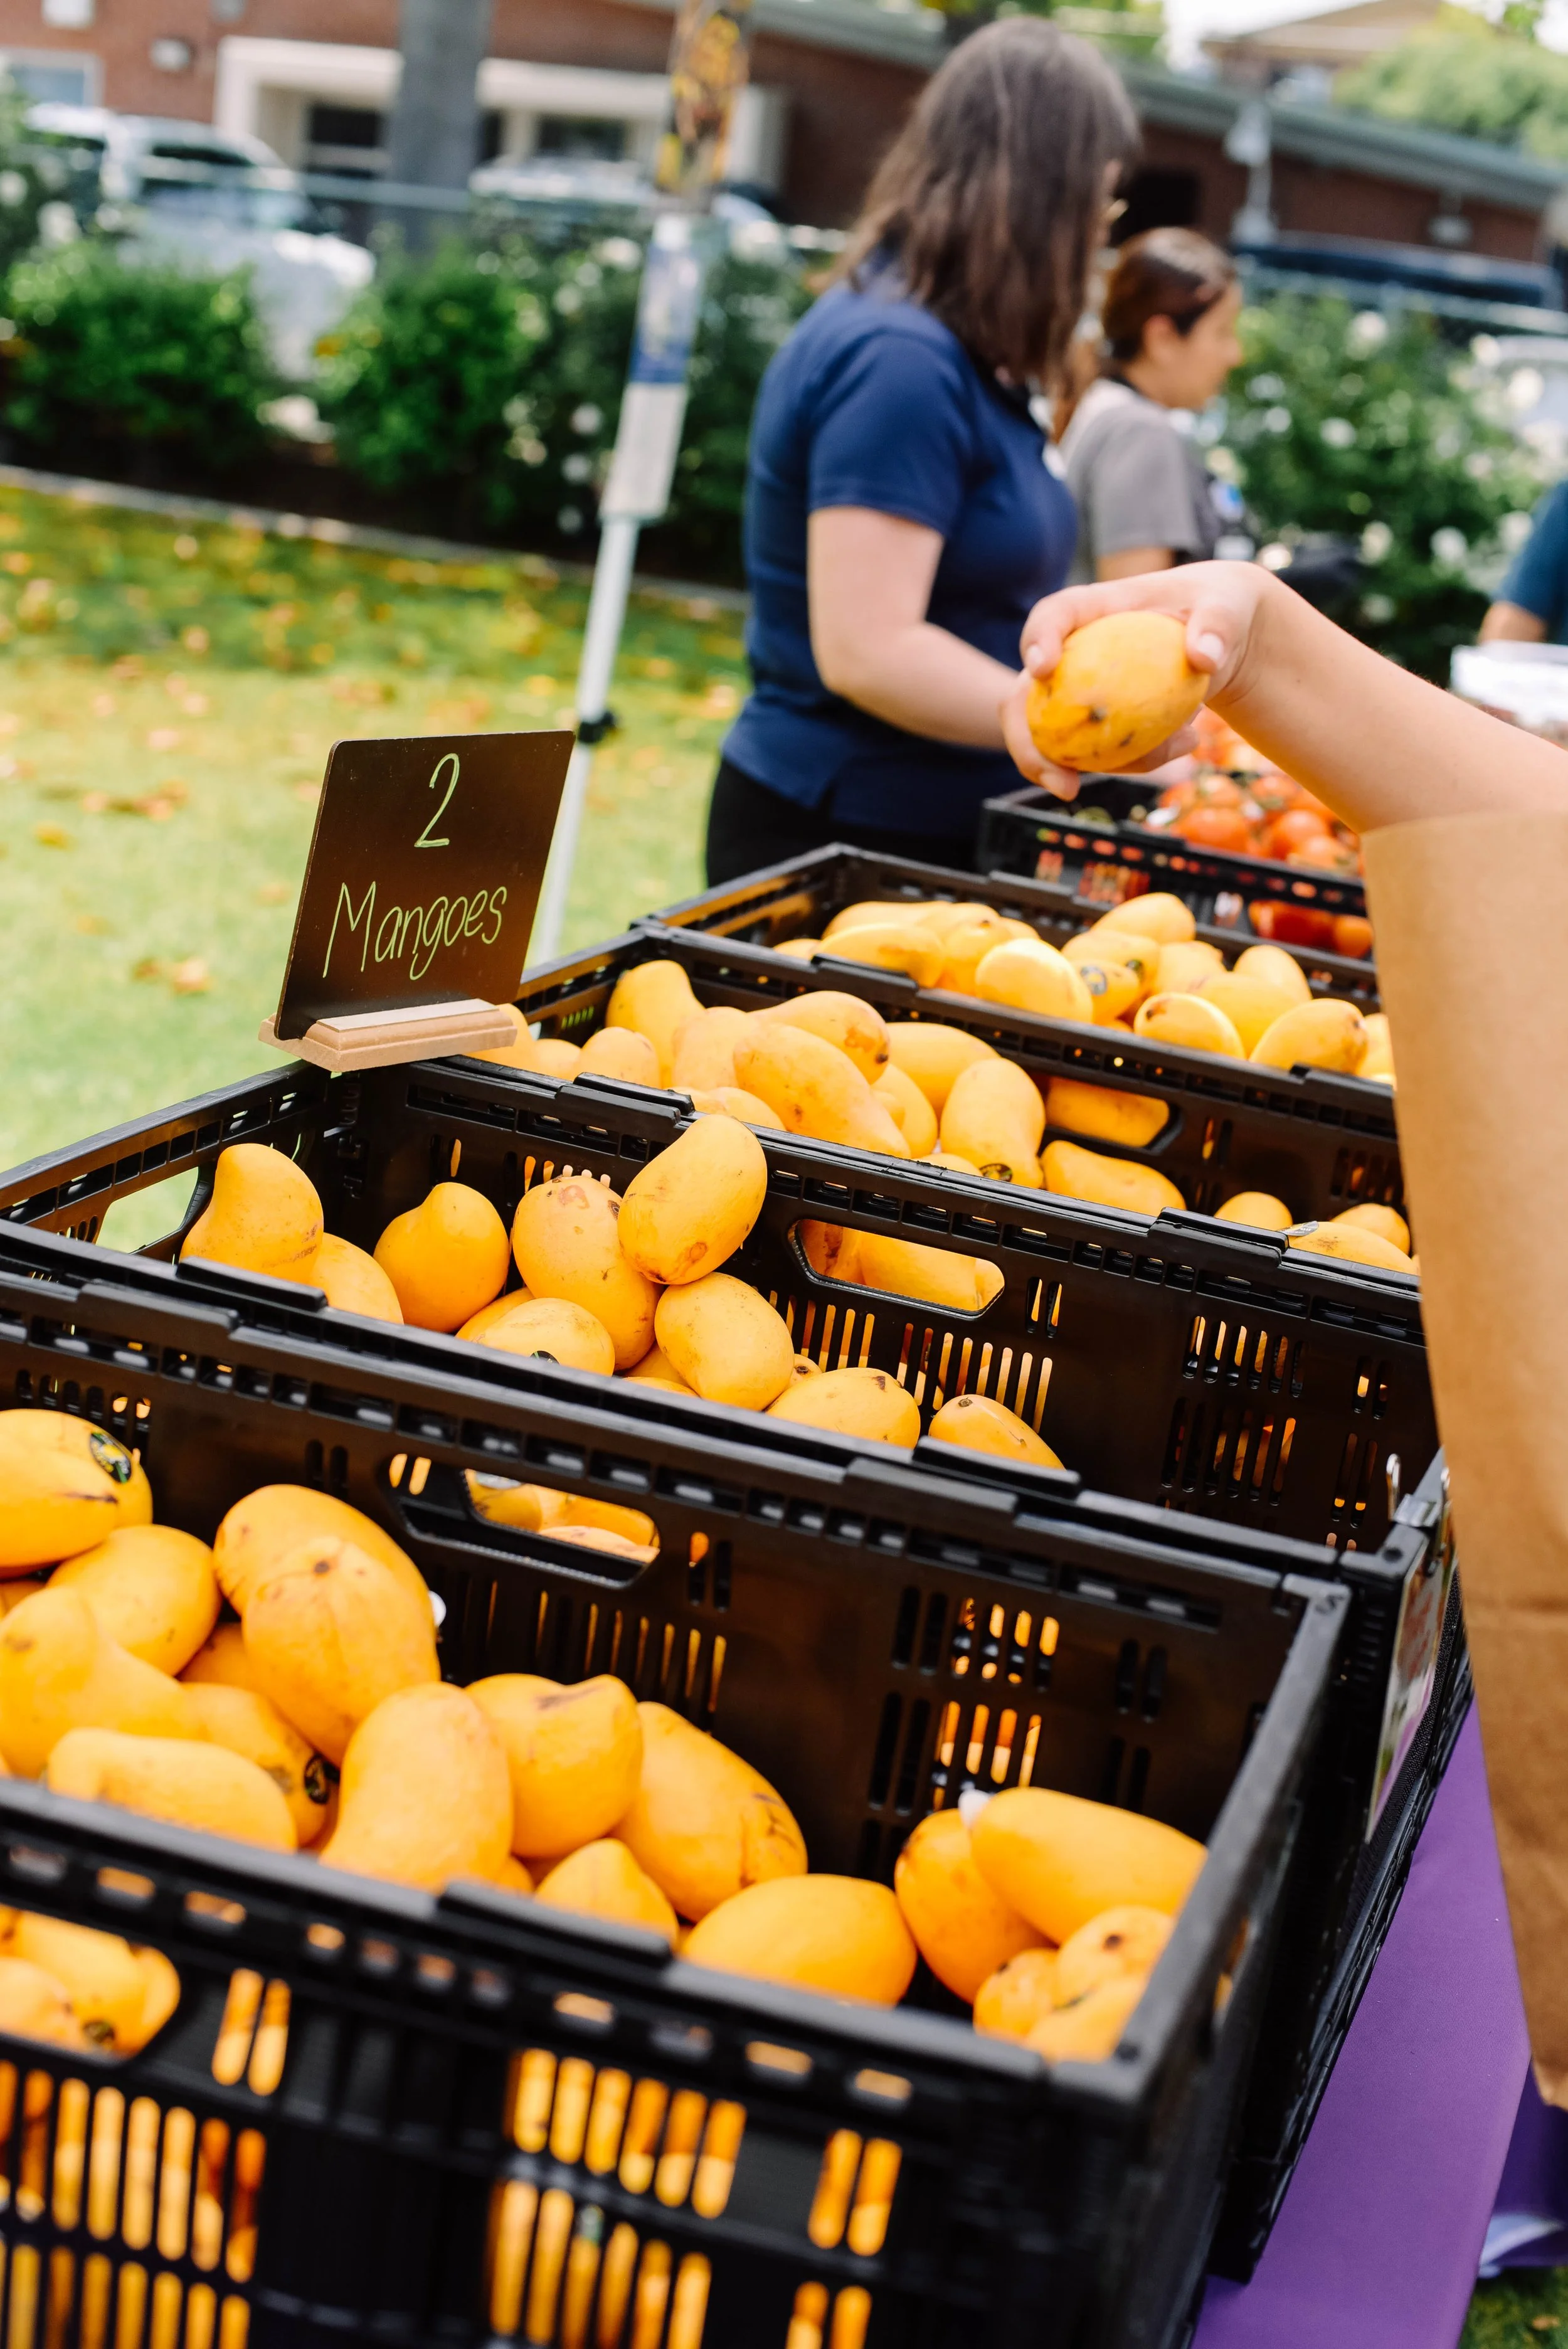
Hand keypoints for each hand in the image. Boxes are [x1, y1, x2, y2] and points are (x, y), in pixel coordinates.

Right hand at [999, 562, 1278, 797]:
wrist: (1222, 639)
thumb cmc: (1217, 608)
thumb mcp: (1227, 604)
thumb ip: (1217, 624)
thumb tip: (1204, 657)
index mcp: (1093, 610)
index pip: (1053, 616)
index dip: (1037, 639)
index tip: (1042, 668)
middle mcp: (1073, 654)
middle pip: (1025, 698)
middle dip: (1028, 746)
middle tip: (1062, 785)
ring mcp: (1079, 694)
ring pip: (1054, 741)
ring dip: (1095, 768)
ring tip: (1178, 750)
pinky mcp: (1098, 726)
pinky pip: (1097, 756)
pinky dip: (1136, 763)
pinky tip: (1188, 743)